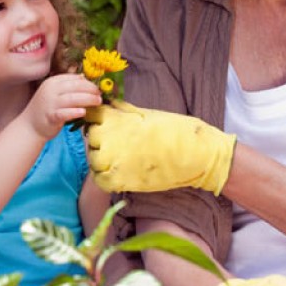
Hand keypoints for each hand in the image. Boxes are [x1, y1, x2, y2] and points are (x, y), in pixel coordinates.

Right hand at [22, 74, 101, 139]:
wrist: (29, 126)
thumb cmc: (46, 109)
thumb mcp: (54, 93)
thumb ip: (67, 86)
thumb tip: (83, 77)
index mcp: (52, 82)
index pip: (73, 78)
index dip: (87, 82)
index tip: (97, 88)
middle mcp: (50, 90)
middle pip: (75, 87)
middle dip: (90, 90)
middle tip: (100, 95)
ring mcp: (50, 103)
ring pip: (73, 98)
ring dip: (88, 99)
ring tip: (98, 102)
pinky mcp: (51, 116)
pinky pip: (65, 113)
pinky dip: (75, 112)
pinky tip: (83, 112)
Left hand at [84, 100, 236, 193]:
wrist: (194, 153)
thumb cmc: (175, 130)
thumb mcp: (146, 114)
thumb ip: (124, 111)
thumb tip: (110, 104)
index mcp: (117, 119)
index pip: (91, 116)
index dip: (97, 120)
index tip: (106, 124)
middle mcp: (110, 138)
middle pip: (91, 139)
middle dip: (100, 141)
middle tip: (116, 144)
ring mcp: (114, 160)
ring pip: (93, 160)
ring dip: (101, 160)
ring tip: (118, 159)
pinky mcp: (121, 180)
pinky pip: (100, 180)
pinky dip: (105, 178)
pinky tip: (116, 174)